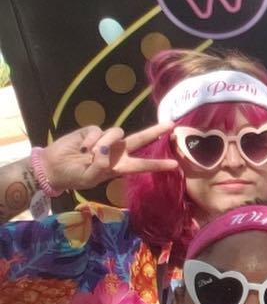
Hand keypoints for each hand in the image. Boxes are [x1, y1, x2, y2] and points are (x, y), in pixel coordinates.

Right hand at [41, 122, 177, 193]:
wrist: (54, 166)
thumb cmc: (74, 176)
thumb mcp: (90, 178)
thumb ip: (101, 166)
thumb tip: (105, 149)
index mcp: (120, 167)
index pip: (143, 165)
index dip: (158, 165)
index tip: (175, 164)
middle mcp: (117, 152)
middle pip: (141, 139)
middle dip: (156, 131)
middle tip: (172, 125)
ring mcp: (106, 140)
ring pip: (117, 133)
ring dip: (105, 142)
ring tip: (89, 153)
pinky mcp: (93, 130)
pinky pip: (99, 130)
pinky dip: (90, 139)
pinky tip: (82, 146)